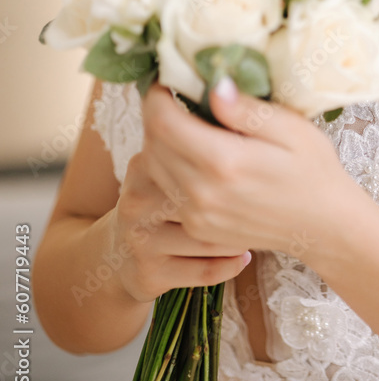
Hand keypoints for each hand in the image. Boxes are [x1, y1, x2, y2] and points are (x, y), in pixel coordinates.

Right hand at [109, 147, 250, 303]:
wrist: (116, 257)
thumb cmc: (158, 204)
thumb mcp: (161, 169)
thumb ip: (190, 141)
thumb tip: (229, 107)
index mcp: (144, 165)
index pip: (189, 154)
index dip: (227, 162)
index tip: (249, 167)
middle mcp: (137, 200)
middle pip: (204, 199)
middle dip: (239, 203)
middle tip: (260, 202)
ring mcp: (140, 239)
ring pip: (210, 239)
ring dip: (238, 237)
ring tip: (251, 229)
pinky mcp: (149, 273)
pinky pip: (206, 271)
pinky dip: (231, 265)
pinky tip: (242, 256)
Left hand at [138, 80, 351, 263]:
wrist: (324, 226)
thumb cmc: (314, 170)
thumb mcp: (291, 128)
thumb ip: (247, 110)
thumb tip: (214, 86)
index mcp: (224, 162)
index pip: (162, 122)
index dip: (156, 95)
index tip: (167, 80)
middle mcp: (202, 192)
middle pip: (151, 144)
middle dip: (156, 115)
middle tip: (175, 96)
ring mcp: (197, 215)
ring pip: (153, 168)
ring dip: (159, 141)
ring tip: (184, 123)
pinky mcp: (199, 228)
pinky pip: (167, 190)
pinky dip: (170, 167)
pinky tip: (194, 155)